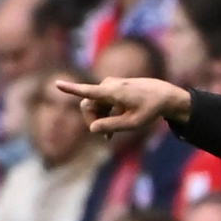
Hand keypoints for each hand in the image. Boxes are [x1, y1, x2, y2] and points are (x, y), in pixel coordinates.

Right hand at [55, 76, 191, 137]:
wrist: (163, 95)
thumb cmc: (150, 110)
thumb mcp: (133, 123)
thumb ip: (112, 126)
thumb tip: (92, 129)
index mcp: (113, 92)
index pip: (88, 91)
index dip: (71, 89)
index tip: (57, 84)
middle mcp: (108, 85)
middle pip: (87, 105)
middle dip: (92, 121)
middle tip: (105, 136)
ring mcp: (109, 85)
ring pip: (93, 105)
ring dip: (99, 119)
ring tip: (110, 134)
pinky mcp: (111, 88)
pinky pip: (100, 103)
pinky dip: (103, 115)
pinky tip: (110, 129)